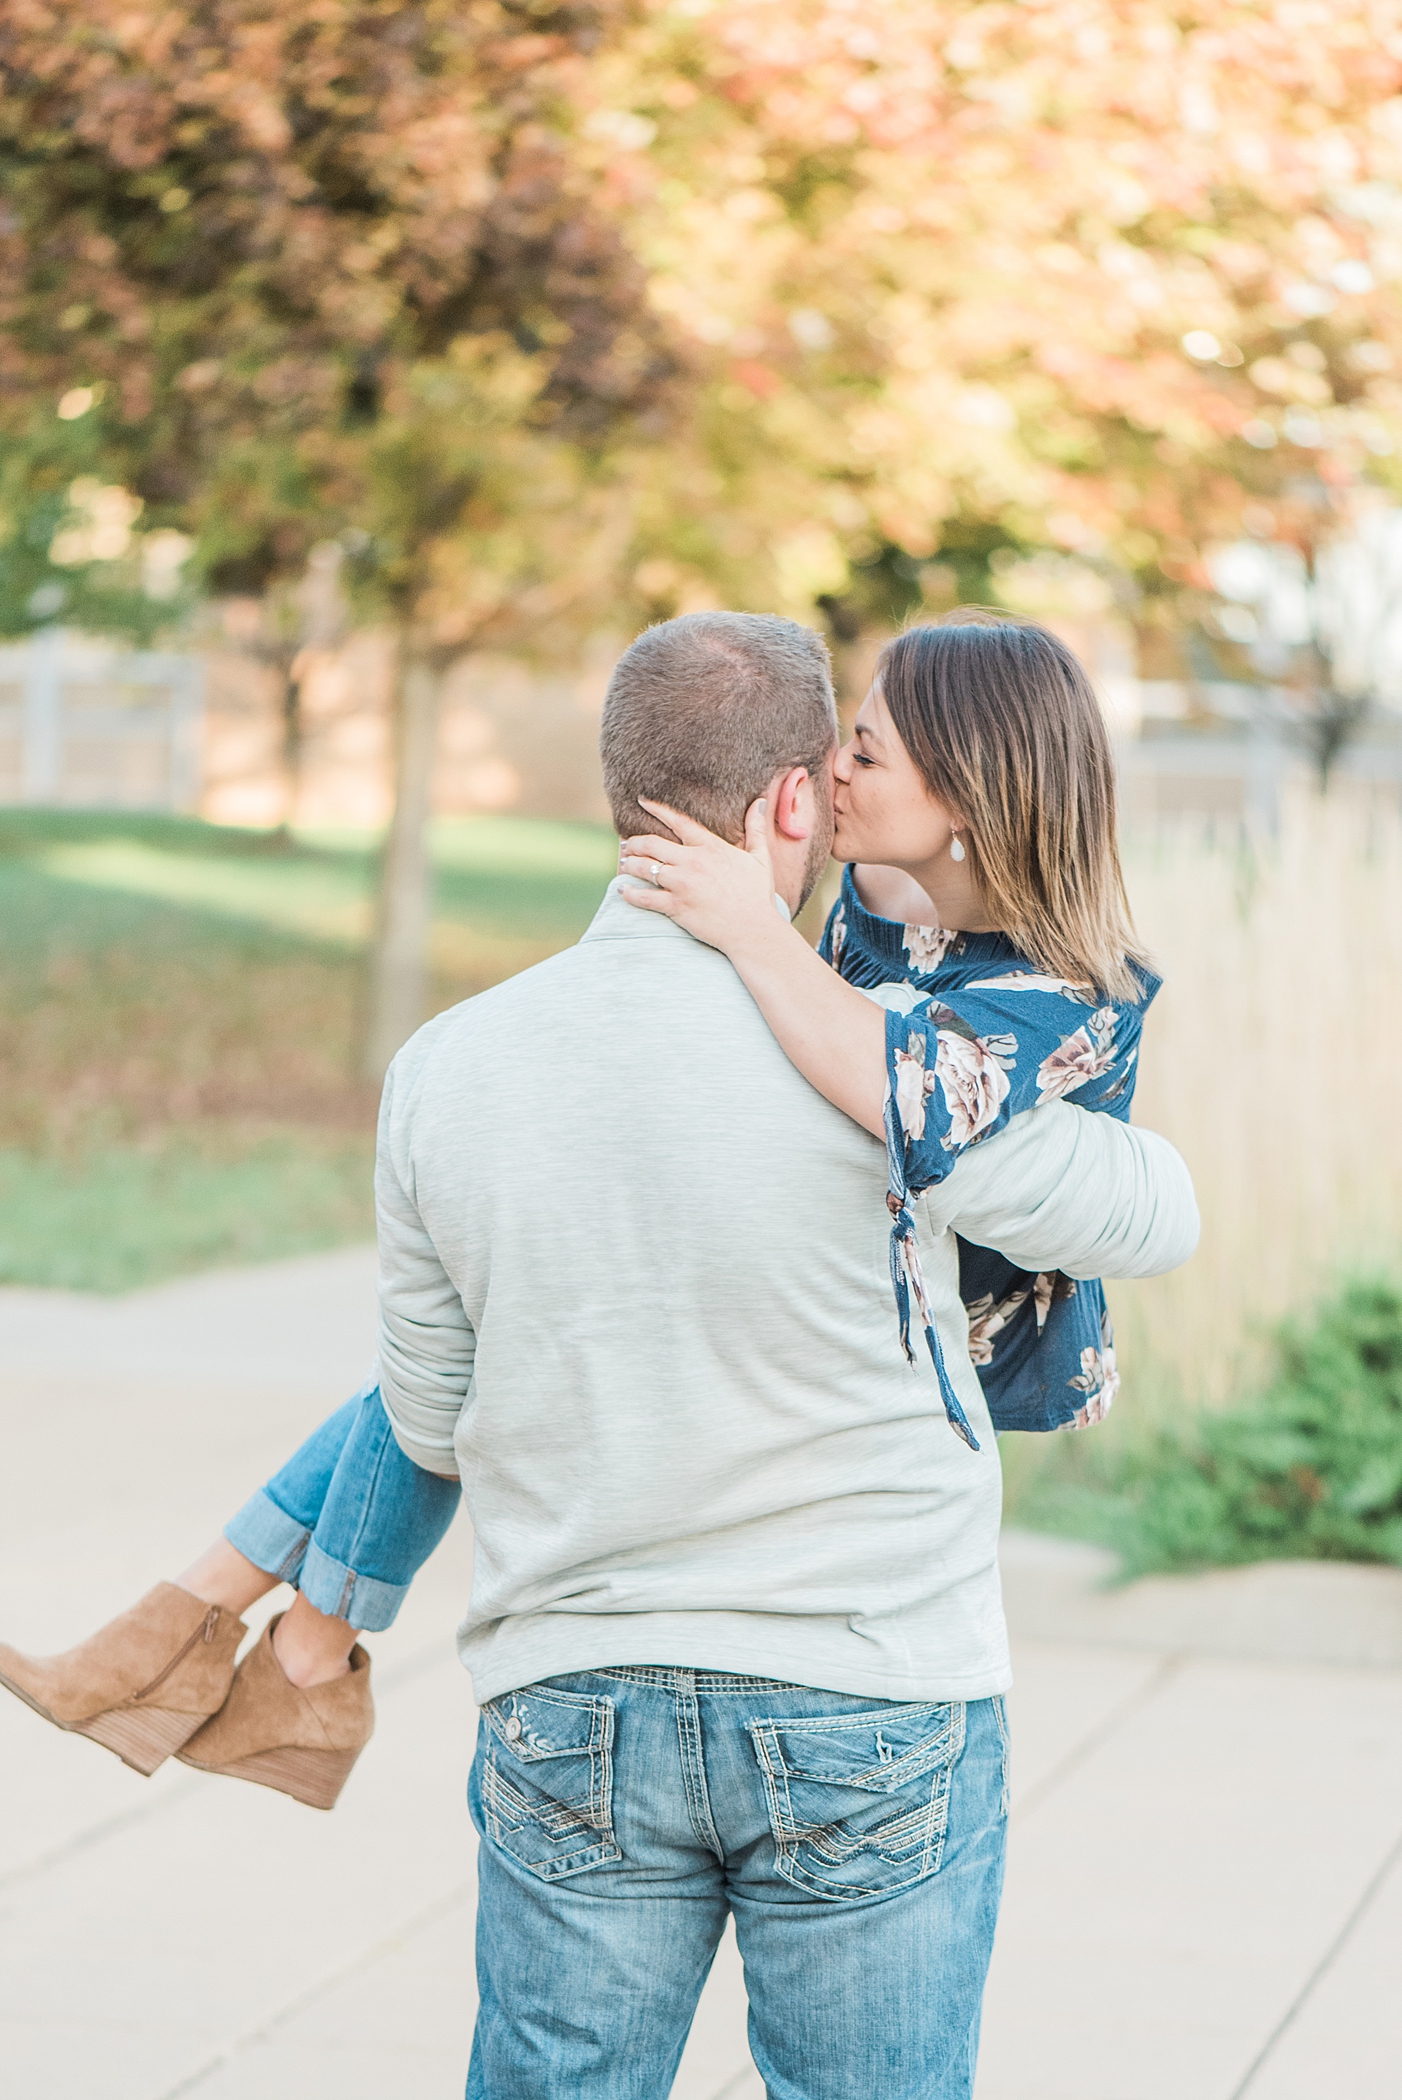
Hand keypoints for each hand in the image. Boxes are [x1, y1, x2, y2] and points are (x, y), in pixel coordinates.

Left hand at [618, 797, 779, 955]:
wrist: (752, 930)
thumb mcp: (760, 858)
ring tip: (623, 863)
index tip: (642, 802)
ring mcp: (681, 884)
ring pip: (644, 868)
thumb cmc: (757, 896)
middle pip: (652, 844)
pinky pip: (644, 897)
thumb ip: (756, 829)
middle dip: (635, 842)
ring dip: (629, 864)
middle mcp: (692, 861)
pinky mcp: (675, 906)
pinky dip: (629, 893)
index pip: (678, 821)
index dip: (657, 810)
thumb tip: (760, 802)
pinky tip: (622, 889)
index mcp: (710, 847)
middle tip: (627, 844)